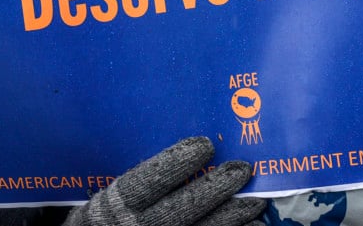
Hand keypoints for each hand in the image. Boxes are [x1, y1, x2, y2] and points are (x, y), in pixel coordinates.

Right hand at [64, 137, 265, 225]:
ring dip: (230, 217)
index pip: (147, 182)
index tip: (204, 145)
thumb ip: (136, 179)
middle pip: (180, 209)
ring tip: (256, 201)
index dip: (176, 163)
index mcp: (116, 207)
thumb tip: (188, 149)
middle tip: (242, 169)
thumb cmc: (106, 220)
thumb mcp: (107, 198)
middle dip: (214, 189)